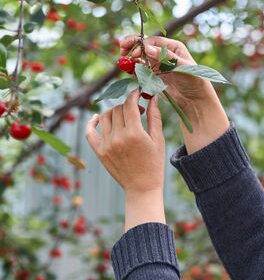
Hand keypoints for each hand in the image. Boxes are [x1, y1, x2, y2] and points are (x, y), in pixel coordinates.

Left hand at [85, 89, 165, 230]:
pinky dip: (92, 122)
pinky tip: (97, 118)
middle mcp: (118, 137)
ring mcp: (106, 145)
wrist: (142, 188)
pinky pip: (90, 132)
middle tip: (138, 109)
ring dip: (114, 111)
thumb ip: (154, 116)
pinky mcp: (99, 152)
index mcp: (135, 133)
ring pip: (105, 116)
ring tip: (124, 115)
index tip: (139, 92)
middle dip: (128, 104)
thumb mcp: (158, 139)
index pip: (130, 104)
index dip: (134, 95)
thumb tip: (152, 97)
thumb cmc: (154, 163)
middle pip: (118, 109)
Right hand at [120, 36, 229, 153]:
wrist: (194, 100)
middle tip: (121, 51)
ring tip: (125, 63)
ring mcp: (157, 65)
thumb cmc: (194, 81)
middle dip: (131, 46)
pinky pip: (140, 69)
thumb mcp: (183, 67)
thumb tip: (147, 48)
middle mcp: (164, 54)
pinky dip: (134, 69)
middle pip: (144, 46)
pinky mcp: (153, 76)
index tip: (134, 53)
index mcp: (172, 47)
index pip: (153, 41)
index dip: (141, 45)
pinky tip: (130, 71)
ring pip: (140, 58)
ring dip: (131, 59)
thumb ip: (166, 58)